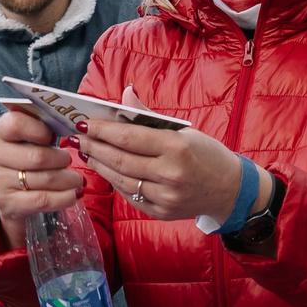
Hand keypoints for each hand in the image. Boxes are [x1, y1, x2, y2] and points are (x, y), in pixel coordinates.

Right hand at [0, 105, 82, 244]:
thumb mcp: (26, 138)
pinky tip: (74, 194)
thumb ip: (41, 126)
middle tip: (70, 160)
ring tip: (77, 179)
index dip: (40, 130)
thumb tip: (72, 123)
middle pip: (37, 156)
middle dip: (61, 159)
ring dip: (68, 179)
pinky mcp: (7, 203)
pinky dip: (64, 197)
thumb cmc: (24, 157)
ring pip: (44, 179)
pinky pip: (43, 200)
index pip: (16, 124)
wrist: (10, 194)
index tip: (54, 136)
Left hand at [80, 86, 261, 224]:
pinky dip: (114, 181)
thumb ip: (149, 116)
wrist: (229, 189)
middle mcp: (170, 174)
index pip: (129, 137)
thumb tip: (126, 94)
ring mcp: (165, 196)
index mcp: (177, 147)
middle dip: (94, 146)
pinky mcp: (161, 212)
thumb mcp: (183, 130)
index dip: (102, 130)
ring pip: (121, 179)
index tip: (83, 123)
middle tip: (76, 137)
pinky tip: (104, 169)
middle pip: (120, 159)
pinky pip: (130, 196)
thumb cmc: (205, 154)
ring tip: (86, 151)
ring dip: (99, 165)